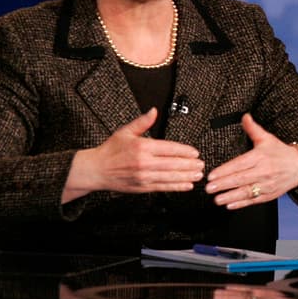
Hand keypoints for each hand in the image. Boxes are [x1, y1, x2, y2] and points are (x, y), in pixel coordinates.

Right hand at [63, 107, 204, 202]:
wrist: (96, 170)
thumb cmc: (110, 151)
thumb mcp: (125, 132)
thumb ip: (142, 122)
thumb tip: (153, 111)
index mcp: (142, 147)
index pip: (169, 148)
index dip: (185, 151)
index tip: (195, 152)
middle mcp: (144, 162)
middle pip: (172, 164)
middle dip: (189, 165)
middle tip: (202, 164)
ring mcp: (143, 176)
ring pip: (170, 177)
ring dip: (186, 176)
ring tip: (198, 175)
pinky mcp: (142, 187)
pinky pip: (163, 187)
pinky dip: (176, 187)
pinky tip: (186, 185)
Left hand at [205, 113, 297, 209]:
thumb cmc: (280, 153)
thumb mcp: (267, 138)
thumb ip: (253, 128)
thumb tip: (244, 117)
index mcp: (260, 157)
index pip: (239, 164)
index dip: (225, 171)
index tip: (212, 175)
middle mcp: (263, 172)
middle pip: (240, 179)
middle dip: (223, 184)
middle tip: (209, 188)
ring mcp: (266, 185)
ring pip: (246, 192)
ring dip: (230, 196)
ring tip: (217, 199)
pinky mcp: (269, 195)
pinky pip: (253, 200)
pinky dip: (241, 203)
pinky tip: (230, 205)